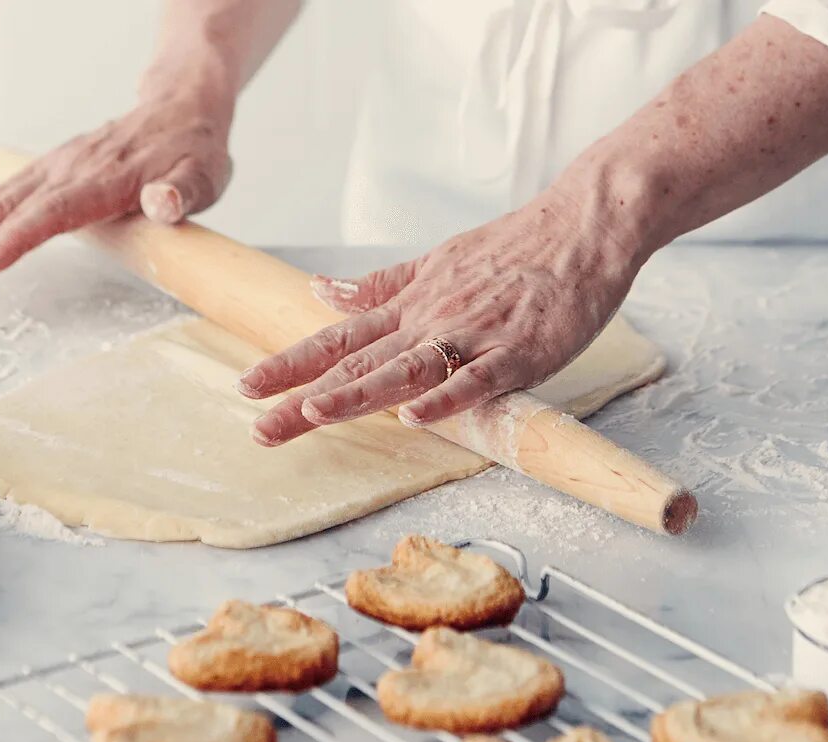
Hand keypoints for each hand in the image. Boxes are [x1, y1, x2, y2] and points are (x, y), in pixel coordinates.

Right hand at [0, 90, 232, 283]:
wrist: (181, 108)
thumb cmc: (194, 150)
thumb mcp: (204, 174)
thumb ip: (184, 191)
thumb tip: (165, 203)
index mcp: (110, 178)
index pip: (57, 212)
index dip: (20, 238)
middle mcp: (75, 168)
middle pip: (17, 207)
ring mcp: (61, 165)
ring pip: (4, 197)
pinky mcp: (55, 167)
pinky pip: (11, 191)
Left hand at [237, 180, 644, 445]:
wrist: (580, 226)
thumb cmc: (512, 250)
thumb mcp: (435, 262)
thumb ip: (380, 286)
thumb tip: (321, 290)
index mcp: (410, 305)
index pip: (338, 340)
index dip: (291, 364)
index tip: (247, 388)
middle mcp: (430, 320)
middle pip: (359, 365)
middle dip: (306, 398)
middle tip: (260, 428)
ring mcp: (473, 335)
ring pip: (407, 369)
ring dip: (360, 393)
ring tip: (315, 413)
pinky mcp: (518, 350)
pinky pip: (477, 378)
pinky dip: (446, 396)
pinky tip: (416, 416)